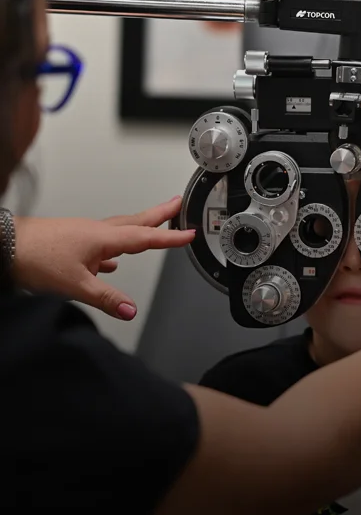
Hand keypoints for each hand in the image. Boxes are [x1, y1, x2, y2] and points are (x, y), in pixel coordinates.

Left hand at [12, 196, 194, 319]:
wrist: (6, 245)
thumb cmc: (36, 257)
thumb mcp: (75, 284)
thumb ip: (106, 298)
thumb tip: (131, 310)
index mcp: (103, 239)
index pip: (145, 237)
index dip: (170, 238)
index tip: (189, 234)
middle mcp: (96, 232)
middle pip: (136, 222)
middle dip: (159, 214)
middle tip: (178, 204)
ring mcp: (84, 235)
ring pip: (120, 229)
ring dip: (140, 228)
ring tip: (154, 228)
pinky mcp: (73, 242)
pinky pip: (102, 243)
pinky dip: (114, 248)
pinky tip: (112, 261)